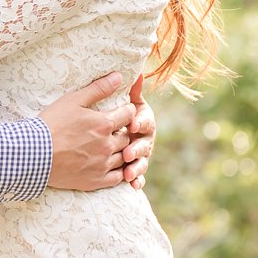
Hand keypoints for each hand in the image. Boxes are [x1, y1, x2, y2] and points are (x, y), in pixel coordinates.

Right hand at [38, 72, 136, 190]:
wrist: (34, 153)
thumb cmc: (51, 123)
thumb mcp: (73, 100)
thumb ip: (98, 89)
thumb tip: (118, 76)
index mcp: (104, 124)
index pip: (129, 115)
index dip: (127, 111)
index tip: (121, 111)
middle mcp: (107, 145)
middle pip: (127, 137)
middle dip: (124, 131)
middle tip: (114, 130)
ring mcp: (102, 165)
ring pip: (124, 157)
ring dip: (121, 151)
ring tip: (111, 146)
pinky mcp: (96, 181)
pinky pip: (118, 178)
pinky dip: (120, 172)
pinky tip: (112, 166)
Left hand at [124, 74, 155, 190]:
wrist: (111, 129)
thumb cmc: (119, 111)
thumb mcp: (125, 101)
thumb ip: (132, 90)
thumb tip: (138, 72)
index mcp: (143, 119)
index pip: (145, 120)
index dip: (140, 122)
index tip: (132, 124)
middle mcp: (145, 137)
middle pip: (145, 143)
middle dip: (137, 148)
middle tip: (128, 152)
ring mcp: (141, 153)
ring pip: (142, 161)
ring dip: (136, 167)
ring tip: (128, 173)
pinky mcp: (135, 166)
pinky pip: (138, 175)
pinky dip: (137, 180)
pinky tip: (133, 185)